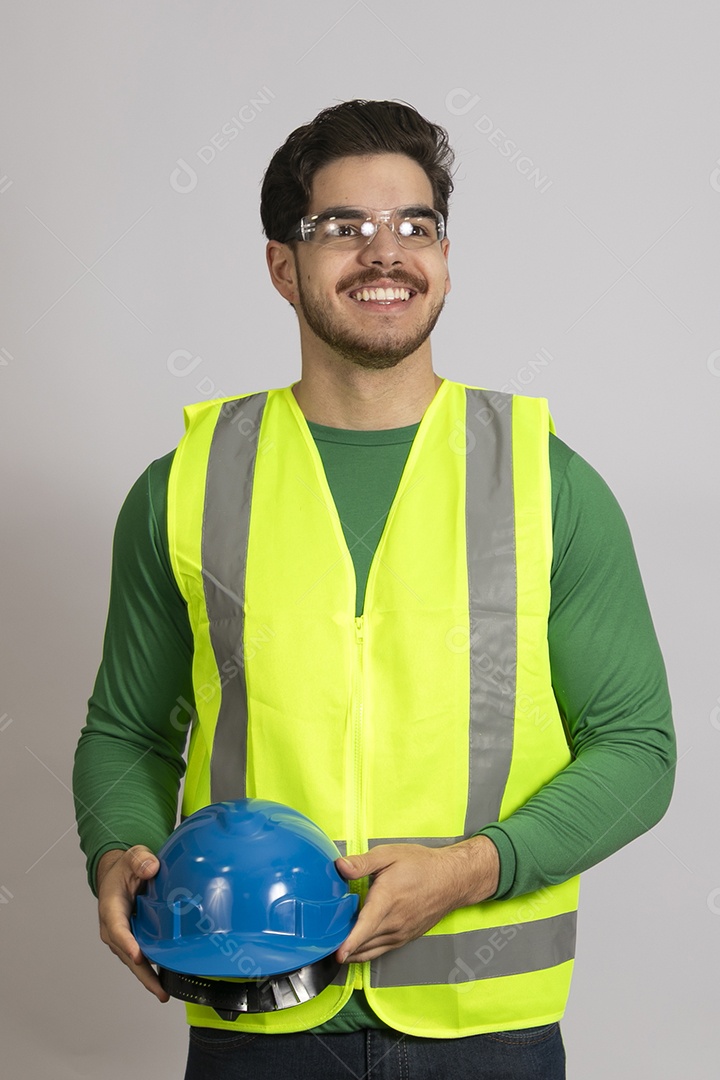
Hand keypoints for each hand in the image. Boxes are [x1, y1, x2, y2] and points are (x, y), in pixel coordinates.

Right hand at [97, 846, 169, 1001]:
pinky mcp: (133, 940)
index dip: (127, 943)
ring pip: (134, 961)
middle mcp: (114, 927)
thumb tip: (151, 867)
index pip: (118, 928)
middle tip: (159, 990)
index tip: (138, 956)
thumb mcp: (133, 857)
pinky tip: (166, 979)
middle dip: (142, 973)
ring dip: (148, 977)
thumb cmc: (126, 868)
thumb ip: (140, 860)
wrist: (121, 875)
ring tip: (164, 992)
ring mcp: (123, 937)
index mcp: (111, 908)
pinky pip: (141, 957)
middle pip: (126, 954)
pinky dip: (152, 969)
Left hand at [335, 836, 498, 963]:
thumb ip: (363, 862)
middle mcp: (394, 922)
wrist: (451, 879)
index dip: (351, 942)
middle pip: (364, 943)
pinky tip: (354, 946)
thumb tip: (339, 866)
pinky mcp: (405, 938)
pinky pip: (381, 950)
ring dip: (353, 952)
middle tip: (321, 945)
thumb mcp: (389, 855)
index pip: (366, 926)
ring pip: (371, 950)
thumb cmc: (420, 865)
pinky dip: (365, 952)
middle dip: (342, 947)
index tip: (337, 954)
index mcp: (387, 900)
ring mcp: (400, 933)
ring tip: (333, 948)